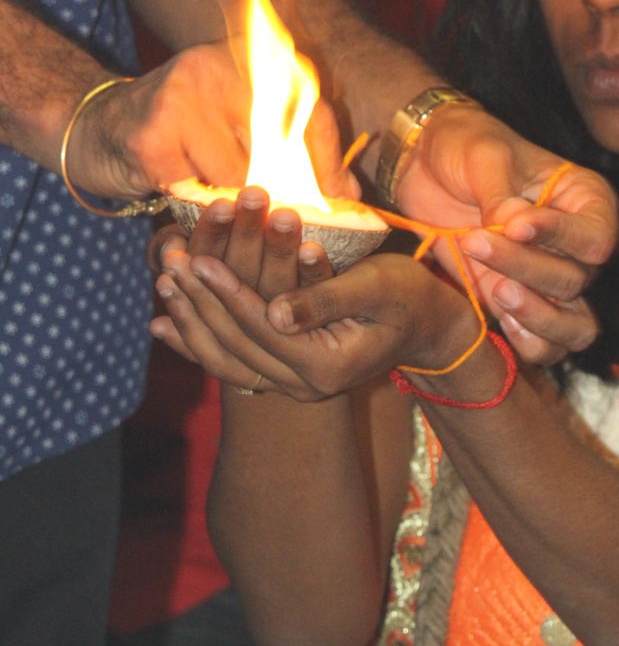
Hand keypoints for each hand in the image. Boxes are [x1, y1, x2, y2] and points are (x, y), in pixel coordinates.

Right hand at [68, 42, 352, 201]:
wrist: (92, 128)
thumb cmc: (176, 132)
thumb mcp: (234, 123)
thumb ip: (286, 144)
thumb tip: (348, 191)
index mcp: (246, 59)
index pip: (311, 110)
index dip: (329, 161)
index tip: (340, 200)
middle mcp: (216, 68)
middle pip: (279, 148)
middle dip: (287, 193)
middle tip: (288, 220)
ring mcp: (180, 99)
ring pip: (239, 179)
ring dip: (234, 207)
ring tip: (222, 206)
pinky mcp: (152, 138)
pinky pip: (197, 195)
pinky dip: (196, 210)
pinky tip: (183, 197)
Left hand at [151, 188, 480, 399]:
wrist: (427, 324)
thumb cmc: (407, 295)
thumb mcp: (374, 288)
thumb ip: (324, 300)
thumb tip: (275, 311)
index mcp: (327, 367)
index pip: (264, 329)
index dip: (230, 293)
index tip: (200, 260)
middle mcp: (305, 385)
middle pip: (238, 345)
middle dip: (202, 303)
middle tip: (171, 265)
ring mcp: (293, 384)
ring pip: (228, 357)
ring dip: (192, 320)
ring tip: (164, 283)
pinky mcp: (286, 372)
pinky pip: (231, 362)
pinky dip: (195, 342)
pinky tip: (163, 325)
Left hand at [396, 103, 615, 364]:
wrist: (426, 166)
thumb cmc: (466, 146)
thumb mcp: (483, 154)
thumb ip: (501, 192)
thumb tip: (514, 228)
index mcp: (585, 201)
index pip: (596, 235)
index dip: (560, 238)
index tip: (514, 225)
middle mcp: (577, 246)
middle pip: (576, 279)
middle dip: (527, 267)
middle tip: (475, 240)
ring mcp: (550, 280)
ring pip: (575, 325)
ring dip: (539, 317)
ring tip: (498, 292)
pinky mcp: (520, 305)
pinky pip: (547, 346)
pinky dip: (533, 344)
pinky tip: (503, 322)